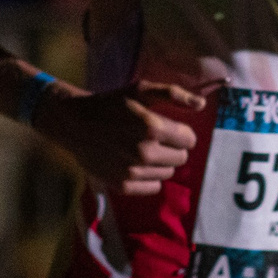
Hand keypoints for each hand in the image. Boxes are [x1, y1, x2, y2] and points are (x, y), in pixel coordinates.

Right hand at [37, 79, 203, 195]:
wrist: (76, 123)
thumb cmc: (111, 104)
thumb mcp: (141, 90)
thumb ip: (173, 94)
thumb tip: (201, 104)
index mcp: (152, 128)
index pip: (189, 140)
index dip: (181, 133)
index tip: (167, 128)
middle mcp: (145, 152)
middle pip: (181, 158)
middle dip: (172, 148)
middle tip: (154, 139)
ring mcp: (133, 171)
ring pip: (168, 173)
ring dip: (160, 162)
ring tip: (142, 149)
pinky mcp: (123, 185)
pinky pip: (153, 187)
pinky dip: (148, 177)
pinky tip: (135, 164)